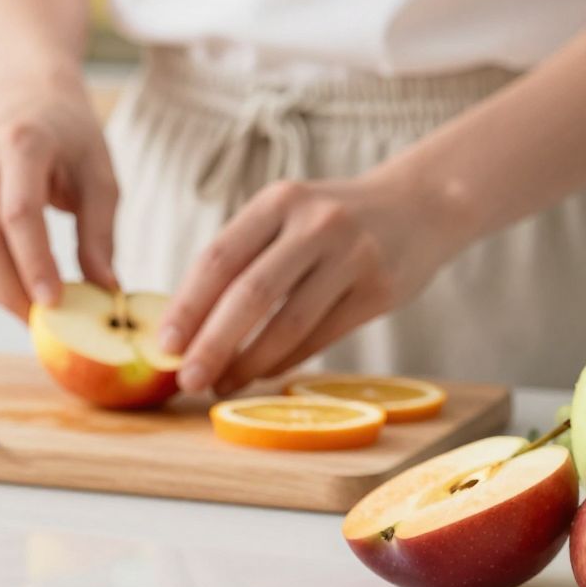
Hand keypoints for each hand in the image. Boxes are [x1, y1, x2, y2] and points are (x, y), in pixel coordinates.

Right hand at [0, 90, 117, 317]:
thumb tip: (103, 292)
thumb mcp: (101, 177)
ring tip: (30, 311)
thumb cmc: (71, 141)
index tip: (54, 303)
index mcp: (21, 142)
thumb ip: (100, 234)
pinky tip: (10, 289)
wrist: (28, 101)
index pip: (18, 214)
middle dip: (11, 290)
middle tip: (42, 322)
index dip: (34, 264)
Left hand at [156, 172, 464, 394]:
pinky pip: (321, 337)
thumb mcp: (287, 215)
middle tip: (187, 379)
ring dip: (249, 363)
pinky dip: (285, 361)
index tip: (164, 344)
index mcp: (279, 201)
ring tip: (221, 384)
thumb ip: (244, 256)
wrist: (421, 205)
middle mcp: (315, 223)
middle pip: (250, 294)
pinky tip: (262, 374)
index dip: (188, 305)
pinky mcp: (379, 290)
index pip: (219, 257)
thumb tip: (187, 324)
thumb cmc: (331, 221)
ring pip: (288, 323)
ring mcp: (352, 256)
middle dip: (212, 343)